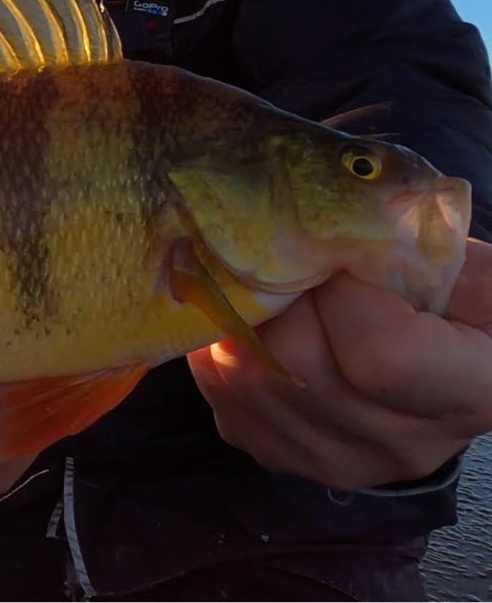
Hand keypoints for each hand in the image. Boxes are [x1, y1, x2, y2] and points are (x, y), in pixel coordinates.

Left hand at [189, 238, 491, 489]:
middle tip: (289, 264)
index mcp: (468, 395)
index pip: (378, 352)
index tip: (341, 261)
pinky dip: (221, 348)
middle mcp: (400, 444)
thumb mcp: (476, 279)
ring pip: (245, 377)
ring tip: (266, 289)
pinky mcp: (278, 454)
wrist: (438, 373)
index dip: (342, 292)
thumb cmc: (461, 312)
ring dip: (240, 319)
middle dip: (278, 295)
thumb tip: (361, 226)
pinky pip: (221, 395)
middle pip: (295, 362)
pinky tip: (249, 324)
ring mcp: (333, 460)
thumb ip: (432, 253)